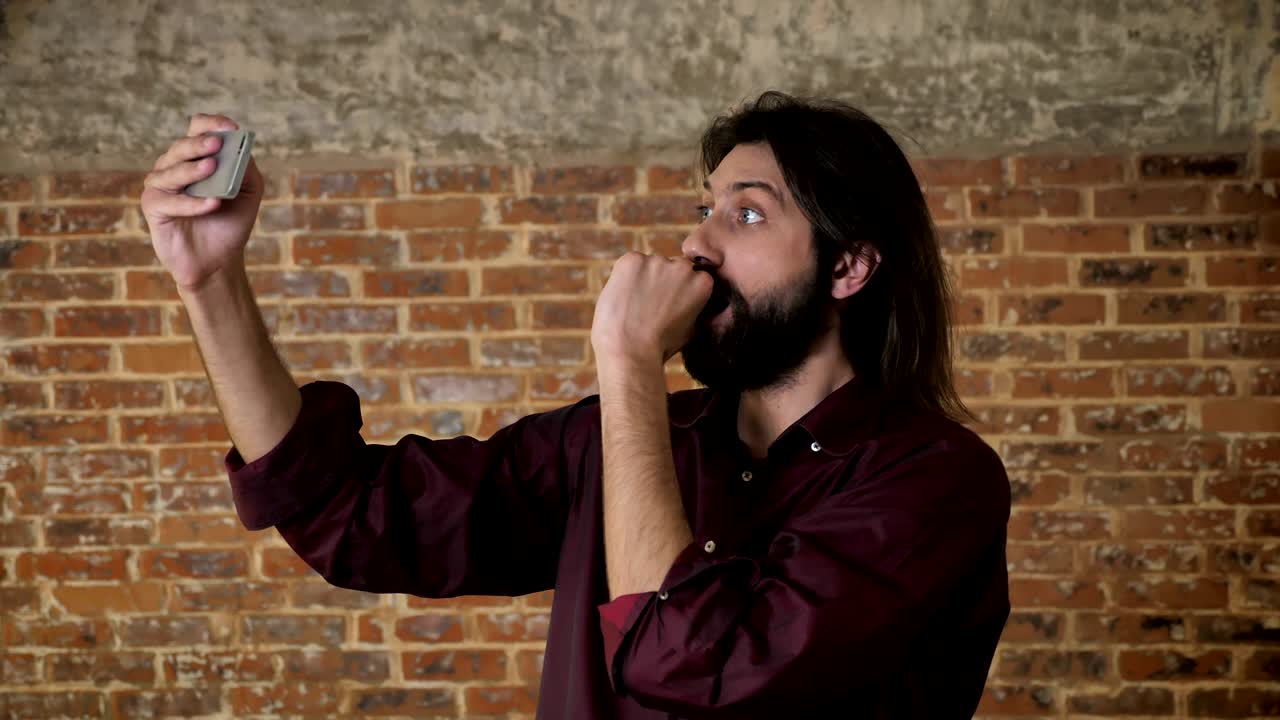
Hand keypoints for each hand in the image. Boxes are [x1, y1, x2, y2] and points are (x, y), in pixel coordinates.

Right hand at [140, 113, 263, 293]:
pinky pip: (169, 200)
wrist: (218, 259)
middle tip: (216, 145)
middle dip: (199, 144)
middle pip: (182, 147)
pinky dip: (192, 202)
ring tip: (212, 169)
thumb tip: (241, 147)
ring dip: (192, 170)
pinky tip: (212, 204)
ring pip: (171, 171)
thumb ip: (245, 168)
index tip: (230, 128)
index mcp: (196, 156)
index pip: (197, 128)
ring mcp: (161, 185)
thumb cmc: (230, 221)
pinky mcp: (153, 206)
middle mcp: (174, 165)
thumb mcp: (247, 191)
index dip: (211, 124)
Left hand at [591, 252, 713, 365]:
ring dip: (642, 278)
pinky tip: (623, 298)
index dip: (676, 290)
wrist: (630, 350)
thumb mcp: (691, 328)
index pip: (691, 275)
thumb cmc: (659, 346)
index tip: (667, 305)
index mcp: (703, 282)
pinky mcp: (633, 260)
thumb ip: (693, 306)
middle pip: (671, 266)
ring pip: (649, 265)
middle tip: (649, 305)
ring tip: (633, 305)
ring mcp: (657, 261)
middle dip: (662, 281)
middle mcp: (684, 267)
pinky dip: (624, 277)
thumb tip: (690, 298)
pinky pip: (629, 263)